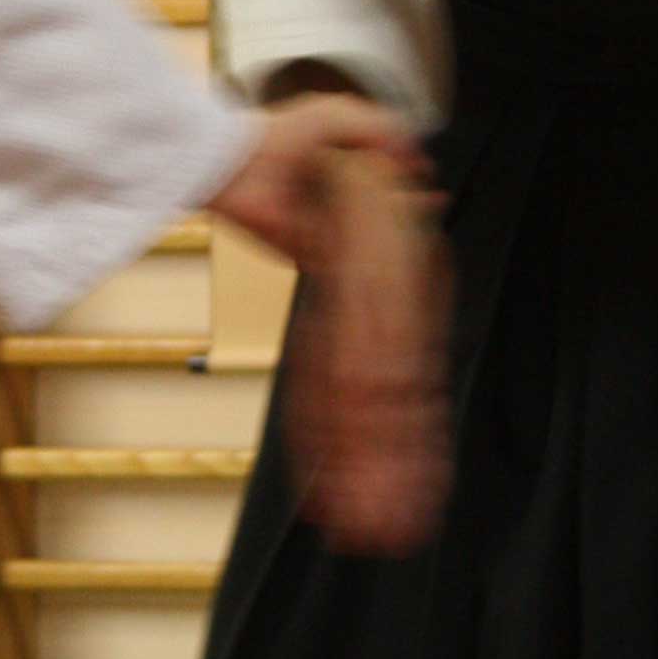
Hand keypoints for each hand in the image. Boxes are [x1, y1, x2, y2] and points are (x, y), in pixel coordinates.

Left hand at [207, 99, 447, 558]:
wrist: (247, 152)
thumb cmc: (293, 141)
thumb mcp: (335, 123)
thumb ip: (367, 131)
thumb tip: (405, 158)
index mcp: (393, 269)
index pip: (400, 353)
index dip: (405, 412)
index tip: (410, 461)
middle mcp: (381, 308)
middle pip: (384, 403)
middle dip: (389, 470)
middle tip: (391, 533)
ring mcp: (355, 329)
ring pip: (364, 416)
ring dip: (370, 476)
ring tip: (376, 536)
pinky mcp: (327, 340)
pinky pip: (327, 400)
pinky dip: (331, 449)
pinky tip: (336, 501)